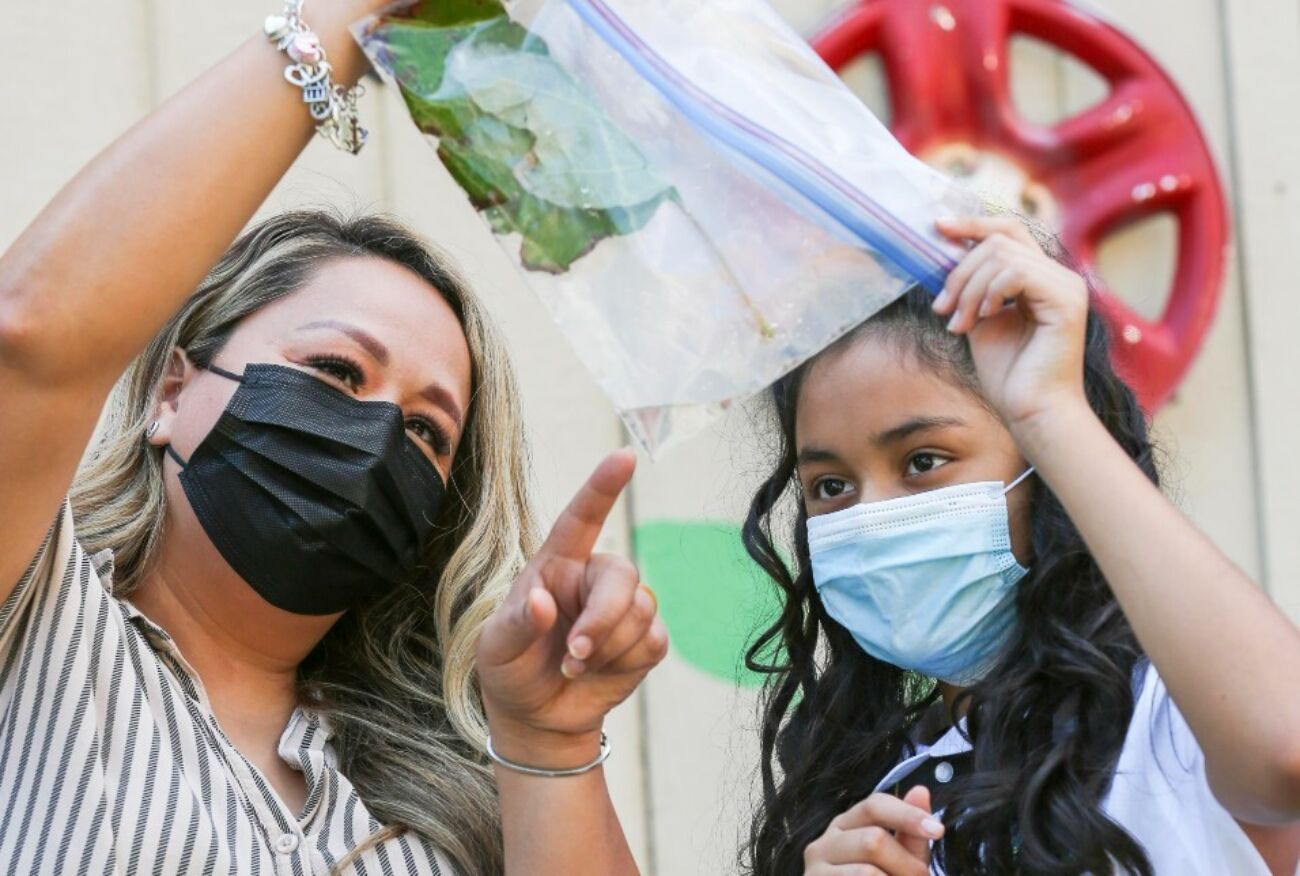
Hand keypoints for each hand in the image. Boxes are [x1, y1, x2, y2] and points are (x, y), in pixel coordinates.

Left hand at [476, 450, 668, 766]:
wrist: (538, 719)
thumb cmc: (511, 670)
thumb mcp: (496, 648)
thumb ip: (519, 623)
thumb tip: (544, 602)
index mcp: (555, 566)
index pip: (581, 519)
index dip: (602, 487)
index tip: (625, 456)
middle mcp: (592, 578)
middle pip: (622, 575)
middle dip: (604, 617)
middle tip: (575, 652)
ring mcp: (623, 608)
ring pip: (642, 610)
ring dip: (609, 647)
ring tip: (575, 665)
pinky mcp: (644, 640)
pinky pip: (654, 641)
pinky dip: (625, 663)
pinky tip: (599, 672)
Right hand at [803, 787, 942, 875]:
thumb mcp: (900, 860)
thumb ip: (911, 832)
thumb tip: (920, 791)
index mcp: (846, 825)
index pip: (874, 806)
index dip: (907, 815)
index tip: (937, 830)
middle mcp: (825, 842)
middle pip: (873, 840)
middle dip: (907, 865)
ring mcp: (816, 869)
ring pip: (867, 871)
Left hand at [932, 216, 1091, 432]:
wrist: (1030, 411)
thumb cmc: (1008, 373)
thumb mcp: (979, 319)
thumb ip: (972, 287)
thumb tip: (945, 256)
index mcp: (1040, 277)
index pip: (1008, 232)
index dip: (972, 225)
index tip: (937, 227)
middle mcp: (1058, 276)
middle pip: (999, 240)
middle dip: (960, 271)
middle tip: (942, 308)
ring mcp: (1066, 286)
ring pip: (1002, 255)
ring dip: (969, 289)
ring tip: (959, 323)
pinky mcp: (1067, 301)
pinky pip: (1018, 273)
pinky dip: (990, 292)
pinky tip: (983, 318)